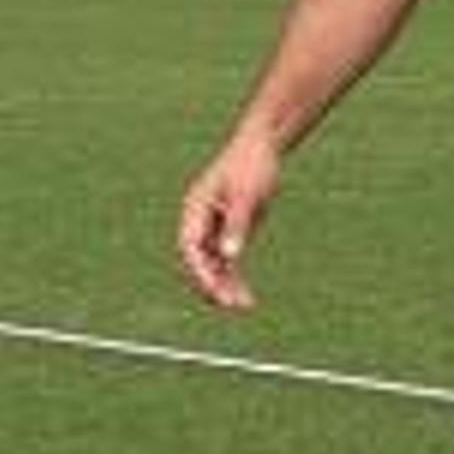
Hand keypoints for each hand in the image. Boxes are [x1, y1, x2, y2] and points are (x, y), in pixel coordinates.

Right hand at [176, 133, 281, 312]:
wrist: (263, 147)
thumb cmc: (252, 165)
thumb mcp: (247, 195)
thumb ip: (238, 225)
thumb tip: (229, 256)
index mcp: (196, 208)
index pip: (190, 246)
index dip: (199, 270)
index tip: (213, 289)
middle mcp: (200, 221)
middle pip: (198, 260)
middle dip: (212, 284)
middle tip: (230, 305)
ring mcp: (213, 228)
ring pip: (213, 265)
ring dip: (225, 286)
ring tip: (244, 306)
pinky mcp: (229, 232)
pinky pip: (227, 262)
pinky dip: (234, 279)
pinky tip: (246, 298)